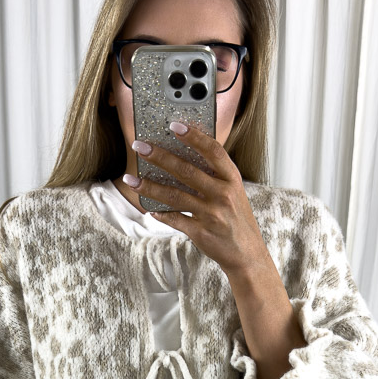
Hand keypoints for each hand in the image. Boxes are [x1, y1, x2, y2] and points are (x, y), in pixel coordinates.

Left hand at [126, 123, 268, 274]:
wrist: (247, 253)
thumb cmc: (236, 217)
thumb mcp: (234, 191)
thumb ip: (214, 174)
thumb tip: (182, 154)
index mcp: (232, 179)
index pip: (212, 151)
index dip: (194, 136)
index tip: (174, 125)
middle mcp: (223, 194)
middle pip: (187, 170)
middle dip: (160, 156)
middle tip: (140, 146)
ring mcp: (212, 214)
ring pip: (175, 196)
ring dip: (149, 186)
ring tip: (130, 179)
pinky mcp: (201, 232)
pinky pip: (175, 220)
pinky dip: (161, 213)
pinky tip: (149, 209)